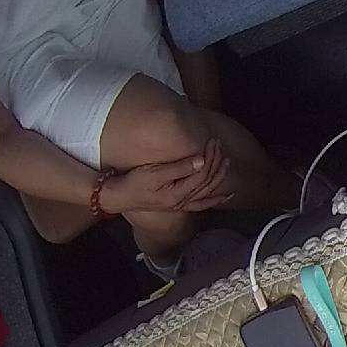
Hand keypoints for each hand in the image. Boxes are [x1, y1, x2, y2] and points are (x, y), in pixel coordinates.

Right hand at [99, 140, 233, 213]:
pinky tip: (227, 195)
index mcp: (179, 193)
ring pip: (208, 191)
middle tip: (219, 146)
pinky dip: (216, 199)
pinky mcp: (179, 204)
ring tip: (227, 163)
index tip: (212, 142)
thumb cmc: (133, 183)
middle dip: (216, 162)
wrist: (119, 197)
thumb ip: (179, 168)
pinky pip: (203, 203)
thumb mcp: (154, 173)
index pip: (202, 173)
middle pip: (208, 181)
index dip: (210, 157)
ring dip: (219, 176)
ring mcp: (183, 204)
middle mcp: (184, 201)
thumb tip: (201, 160)